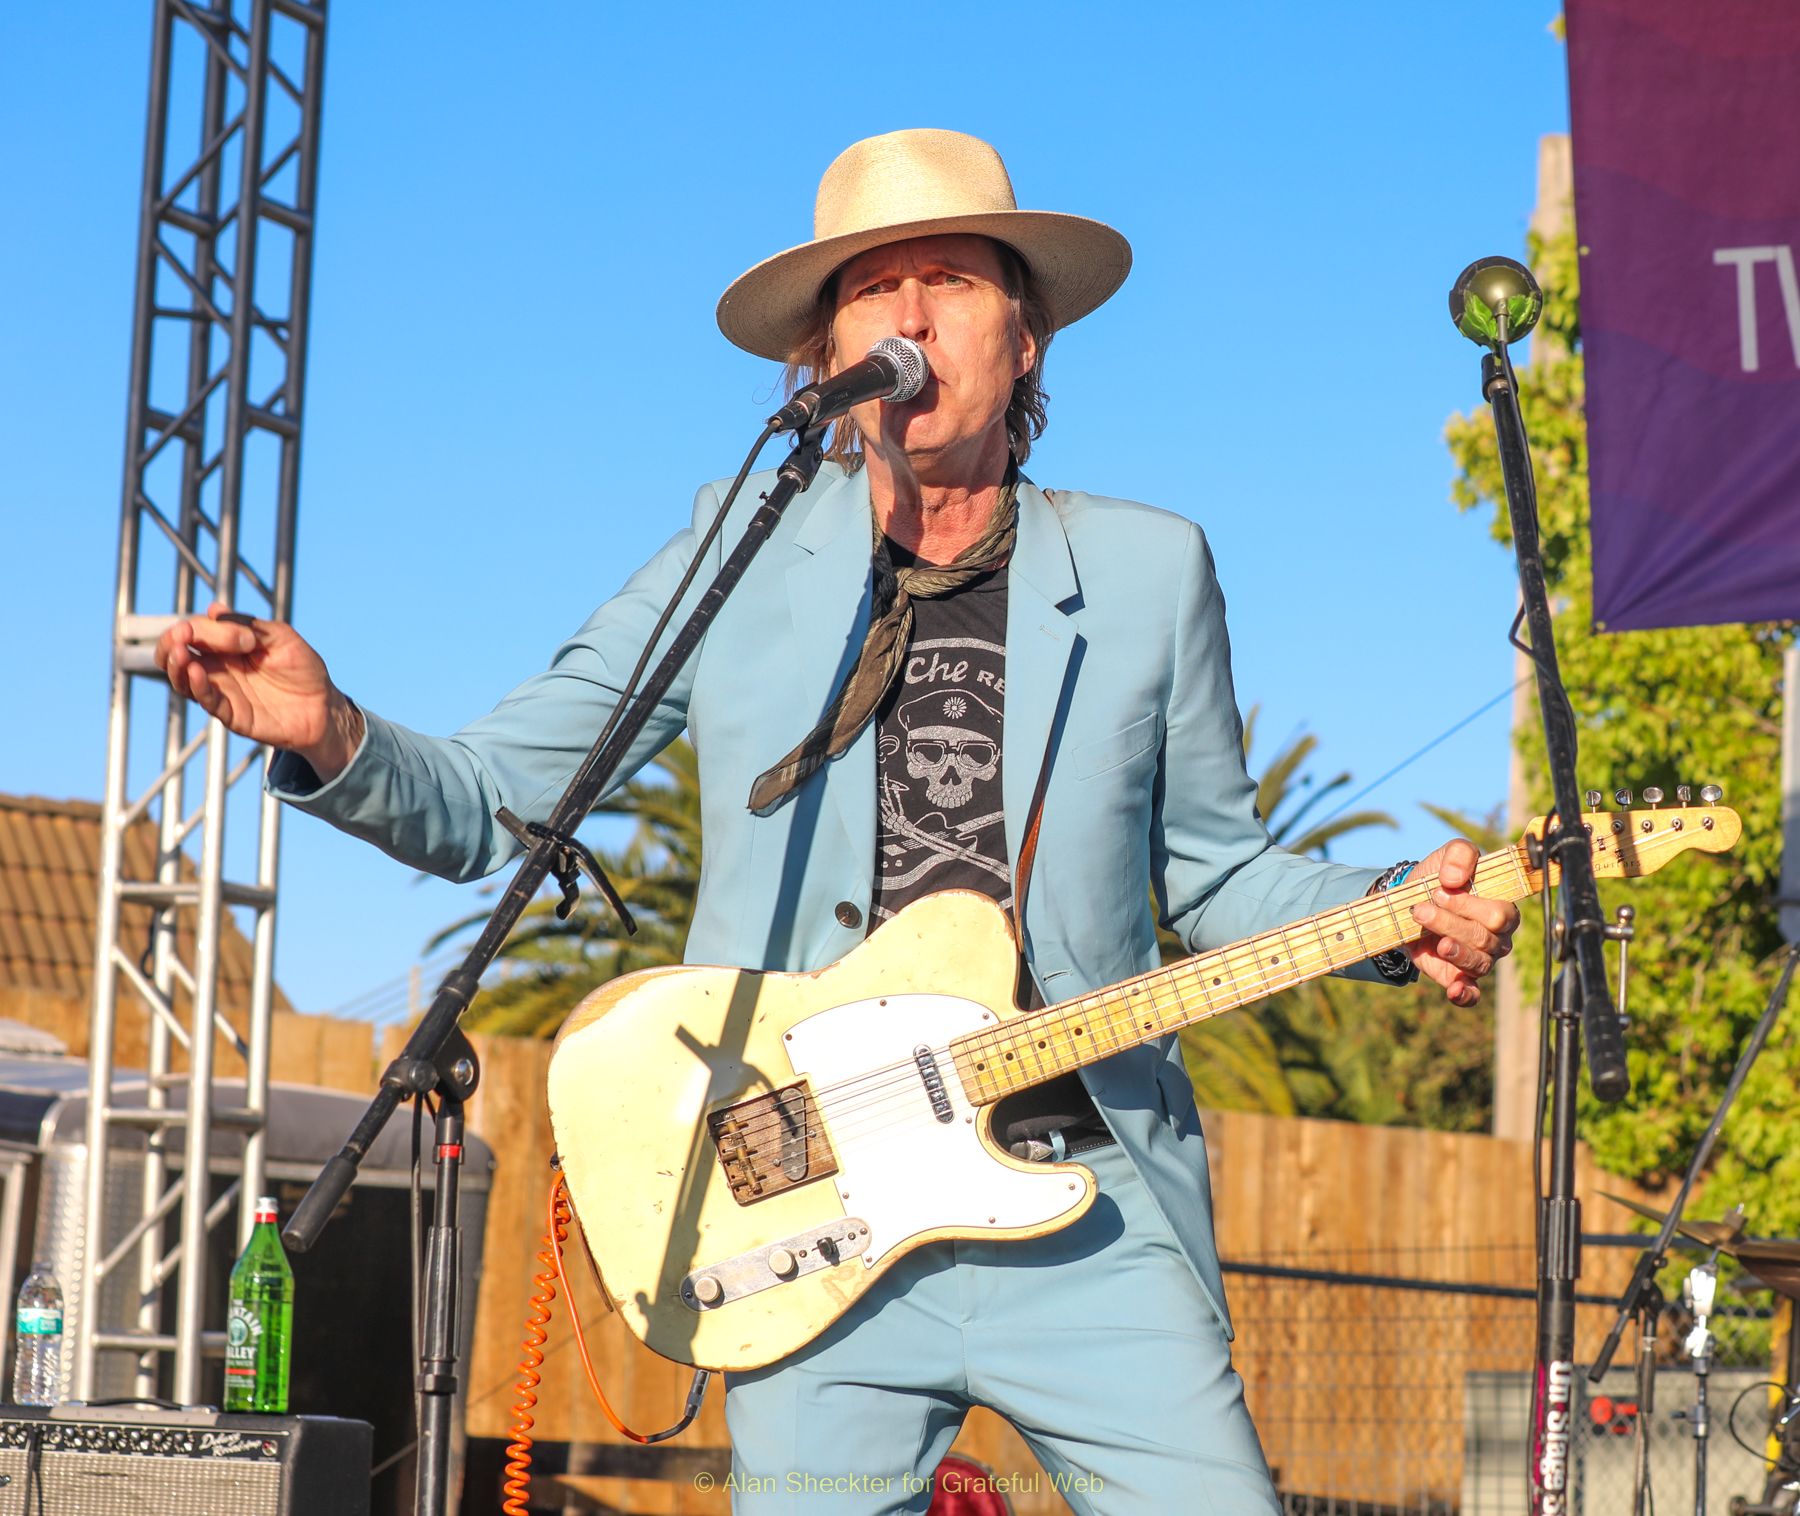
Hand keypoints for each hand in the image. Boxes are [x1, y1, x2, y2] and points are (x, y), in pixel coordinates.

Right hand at [153, 602, 362, 778]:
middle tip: (181, 636)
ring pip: (183, 679)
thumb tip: (214, 609)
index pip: (195, 631)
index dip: (196, 626)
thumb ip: (250, 625)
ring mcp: (222, 691)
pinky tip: (196, 672)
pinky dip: (197, 687)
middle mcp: (217, 667)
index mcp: (226, 646)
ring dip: (176, 665)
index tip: (217, 621)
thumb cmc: (303, 668)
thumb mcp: (282, 637)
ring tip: (181, 654)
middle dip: (171, 643)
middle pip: (176, 654)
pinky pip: (207, 701)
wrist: (324, 705)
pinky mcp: (231, 714)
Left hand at [1404, 838, 1519, 1006]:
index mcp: (1502, 908)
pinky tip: (1453, 991)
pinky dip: (1464, 994)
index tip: (1439, 890)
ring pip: (1478, 962)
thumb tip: (1455, 878)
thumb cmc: (1440, 877)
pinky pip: (1471, 993)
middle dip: (1450, 923)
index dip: (1469, 905)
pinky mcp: (1458, 975)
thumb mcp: (1450, 854)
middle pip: (1484, 938)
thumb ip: (1460, 855)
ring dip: (1454, 951)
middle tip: (1422, 910)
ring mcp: (1480, 958)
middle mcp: (1497, 937)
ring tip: (1435, 941)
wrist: (1411, 898)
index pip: (1499, 914)